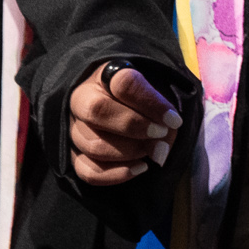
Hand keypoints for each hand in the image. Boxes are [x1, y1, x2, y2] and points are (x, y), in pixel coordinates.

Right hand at [68, 64, 180, 186]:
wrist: (124, 107)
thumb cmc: (142, 98)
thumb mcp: (156, 90)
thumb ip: (162, 113)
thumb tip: (160, 149)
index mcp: (105, 74)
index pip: (124, 83)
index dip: (151, 103)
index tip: (174, 120)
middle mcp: (82, 98)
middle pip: (97, 110)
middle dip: (135, 127)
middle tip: (161, 134)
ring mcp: (73, 128)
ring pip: (93, 145)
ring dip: (130, 153)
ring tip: (153, 151)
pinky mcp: (73, 155)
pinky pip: (88, 172)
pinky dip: (117, 175)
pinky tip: (141, 167)